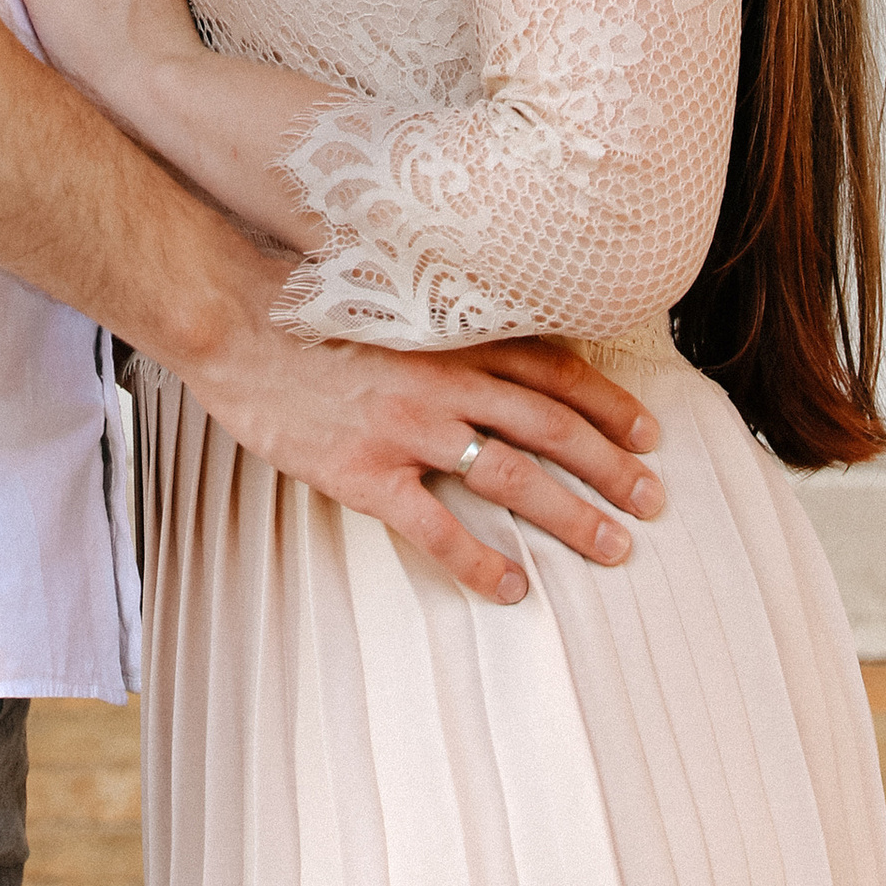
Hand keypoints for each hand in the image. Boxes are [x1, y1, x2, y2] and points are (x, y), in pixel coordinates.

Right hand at [178, 260, 665, 608]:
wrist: (232, 319)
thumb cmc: (307, 307)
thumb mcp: (390, 297)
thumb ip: (445, 324)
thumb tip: (499, 343)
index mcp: (450, 335)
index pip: (551, 369)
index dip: (607, 403)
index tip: (649, 434)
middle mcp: (442, 379)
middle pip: (549, 425)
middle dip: (610, 466)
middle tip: (654, 502)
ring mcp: (407, 427)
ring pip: (511, 475)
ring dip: (569, 515)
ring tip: (612, 548)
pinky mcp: (366, 472)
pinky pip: (435, 527)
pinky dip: (479, 560)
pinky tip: (511, 588)